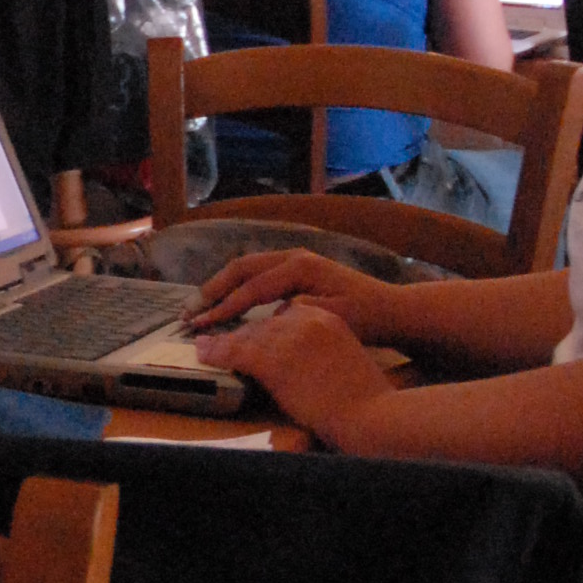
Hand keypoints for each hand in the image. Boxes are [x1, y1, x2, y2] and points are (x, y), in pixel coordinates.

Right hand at [188, 247, 397, 340]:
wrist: (392, 309)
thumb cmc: (366, 317)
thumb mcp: (335, 318)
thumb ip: (301, 312)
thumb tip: (271, 314)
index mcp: (300, 268)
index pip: (251, 288)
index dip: (224, 307)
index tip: (201, 325)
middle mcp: (294, 257)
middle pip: (242, 267)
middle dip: (213, 289)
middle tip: (190, 311)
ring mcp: (295, 261)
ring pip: (247, 267)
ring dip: (222, 285)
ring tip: (201, 305)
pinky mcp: (297, 270)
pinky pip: (258, 273)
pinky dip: (237, 285)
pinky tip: (227, 302)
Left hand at [189, 298, 393, 447]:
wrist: (372, 413)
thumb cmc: (364, 398)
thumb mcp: (343, 358)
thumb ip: (320, 348)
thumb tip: (296, 359)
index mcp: (325, 317)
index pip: (282, 316)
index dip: (260, 327)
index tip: (246, 334)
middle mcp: (305, 318)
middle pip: (262, 323)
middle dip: (238, 333)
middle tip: (215, 338)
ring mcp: (289, 336)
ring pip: (246, 335)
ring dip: (221, 342)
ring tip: (203, 344)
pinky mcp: (274, 357)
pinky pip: (236, 351)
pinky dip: (216, 352)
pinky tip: (204, 353)